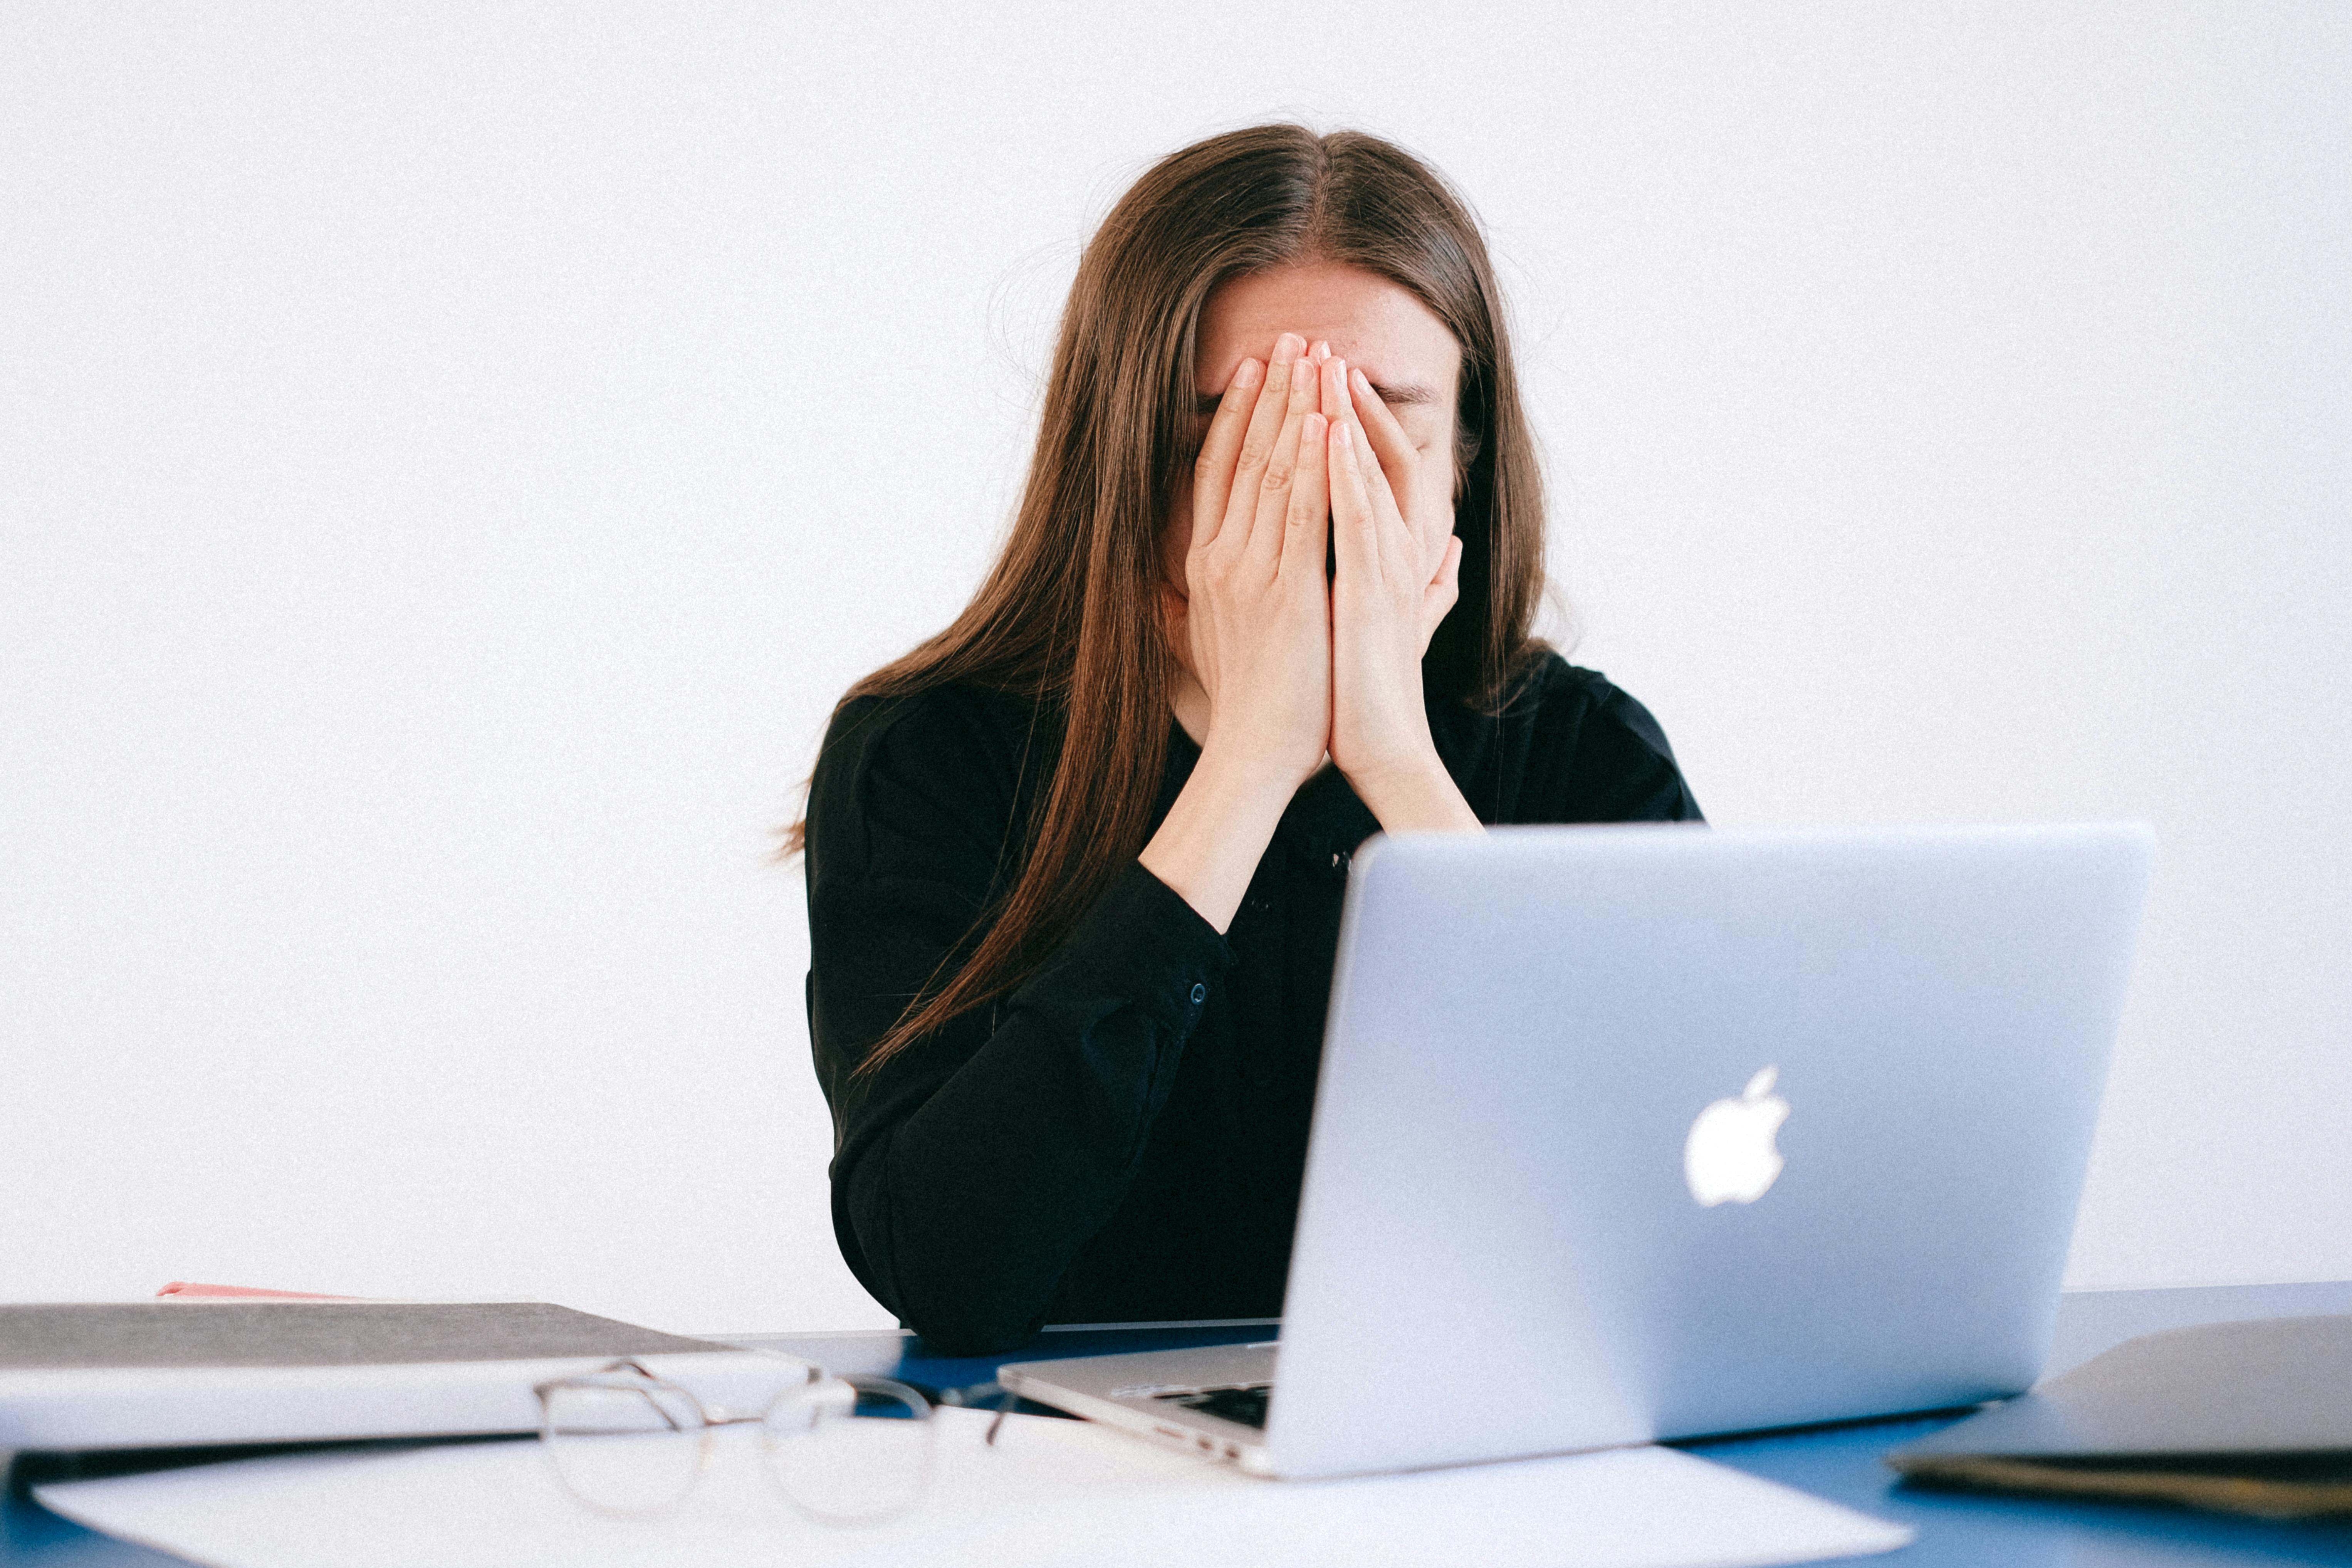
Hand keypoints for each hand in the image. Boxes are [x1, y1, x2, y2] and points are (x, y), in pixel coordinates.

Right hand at [1176, 332, 1332, 794]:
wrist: (1256, 752)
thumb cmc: (1248, 703)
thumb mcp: (1214, 639)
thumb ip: (1204, 601)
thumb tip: (1180, 583)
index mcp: (1207, 564)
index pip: (1218, 470)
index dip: (1237, 414)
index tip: (1257, 368)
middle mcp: (1221, 558)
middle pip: (1244, 456)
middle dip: (1272, 392)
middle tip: (1293, 337)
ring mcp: (1251, 571)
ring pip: (1273, 471)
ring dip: (1296, 407)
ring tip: (1315, 355)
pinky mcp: (1287, 590)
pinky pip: (1301, 512)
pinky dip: (1313, 463)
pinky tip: (1325, 420)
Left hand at [1321, 353, 1477, 832]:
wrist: (1382, 749)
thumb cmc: (1373, 692)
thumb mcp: (1396, 623)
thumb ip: (1428, 584)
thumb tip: (1454, 552)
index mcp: (1396, 556)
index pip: (1378, 468)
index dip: (1354, 420)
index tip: (1324, 377)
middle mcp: (1398, 553)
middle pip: (1374, 455)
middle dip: (1346, 399)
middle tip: (1319, 345)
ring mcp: (1386, 570)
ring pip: (1367, 475)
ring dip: (1345, 417)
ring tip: (1323, 365)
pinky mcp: (1369, 592)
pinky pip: (1354, 520)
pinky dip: (1342, 473)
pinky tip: (1324, 433)